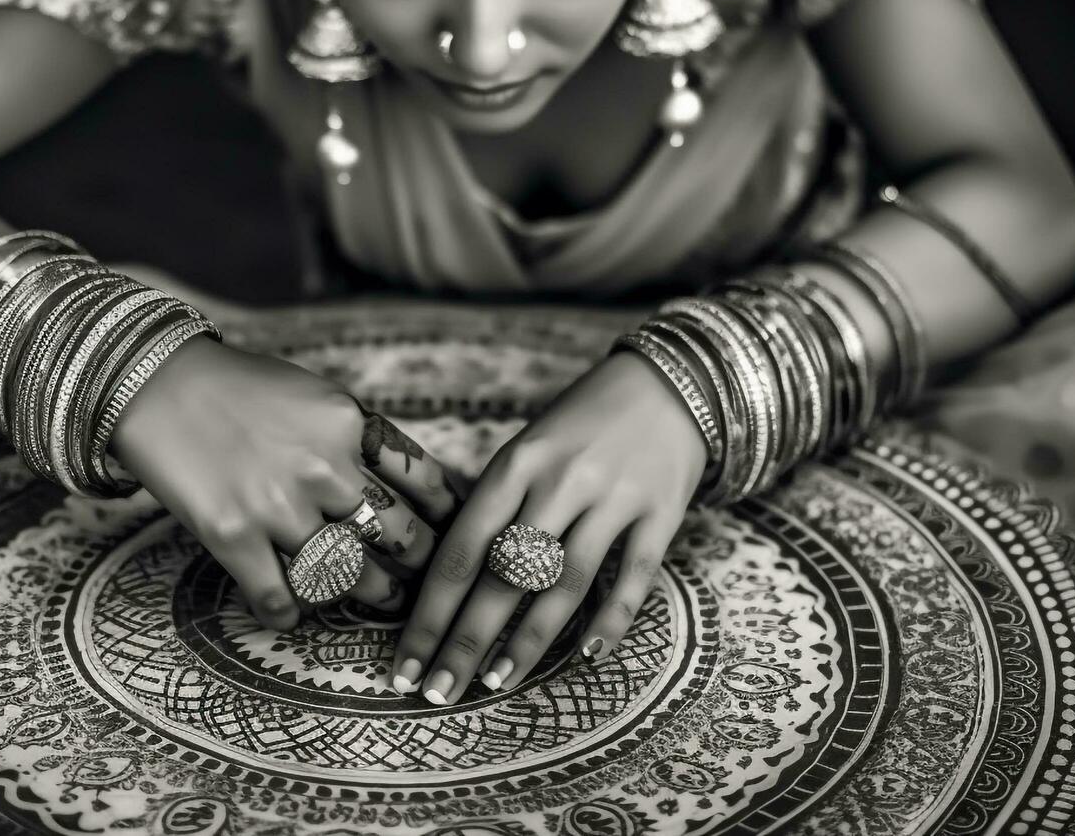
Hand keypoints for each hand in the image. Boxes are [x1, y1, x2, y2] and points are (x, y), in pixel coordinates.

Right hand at [111, 335, 458, 629]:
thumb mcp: (317, 396)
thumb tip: (413, 484)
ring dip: (374, 596)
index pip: (426, 483)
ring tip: (385, 602)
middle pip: (399, 537)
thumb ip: (362, 439)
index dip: (449, 517)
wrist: (154, 383)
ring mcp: (278, 508)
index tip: (458, 534)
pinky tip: (295, 617)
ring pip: (349, 576)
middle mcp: (323, 469)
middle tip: (431, 580)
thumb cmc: (240, 387)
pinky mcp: (233, 538)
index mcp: (350, 426)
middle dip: (422, 564)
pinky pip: (280, 599)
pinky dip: (292, 616)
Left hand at [391, 351, 705, 702]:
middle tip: (436, 691)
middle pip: (503, 575)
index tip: (405, 662)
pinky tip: (584, 658)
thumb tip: (447, 579)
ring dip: (526, 641)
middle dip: (464, 640)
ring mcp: (612, 499)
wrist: (668, 384)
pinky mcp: (659, 515)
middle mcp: (560, 482)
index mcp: (515, 464)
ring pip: (562, 583)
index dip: (430, 614)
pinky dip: (609, 621)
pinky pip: (630, 578)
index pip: (462, 551)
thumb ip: (494, 505)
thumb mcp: (525, 448)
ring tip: (494, 683)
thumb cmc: (579, 426)